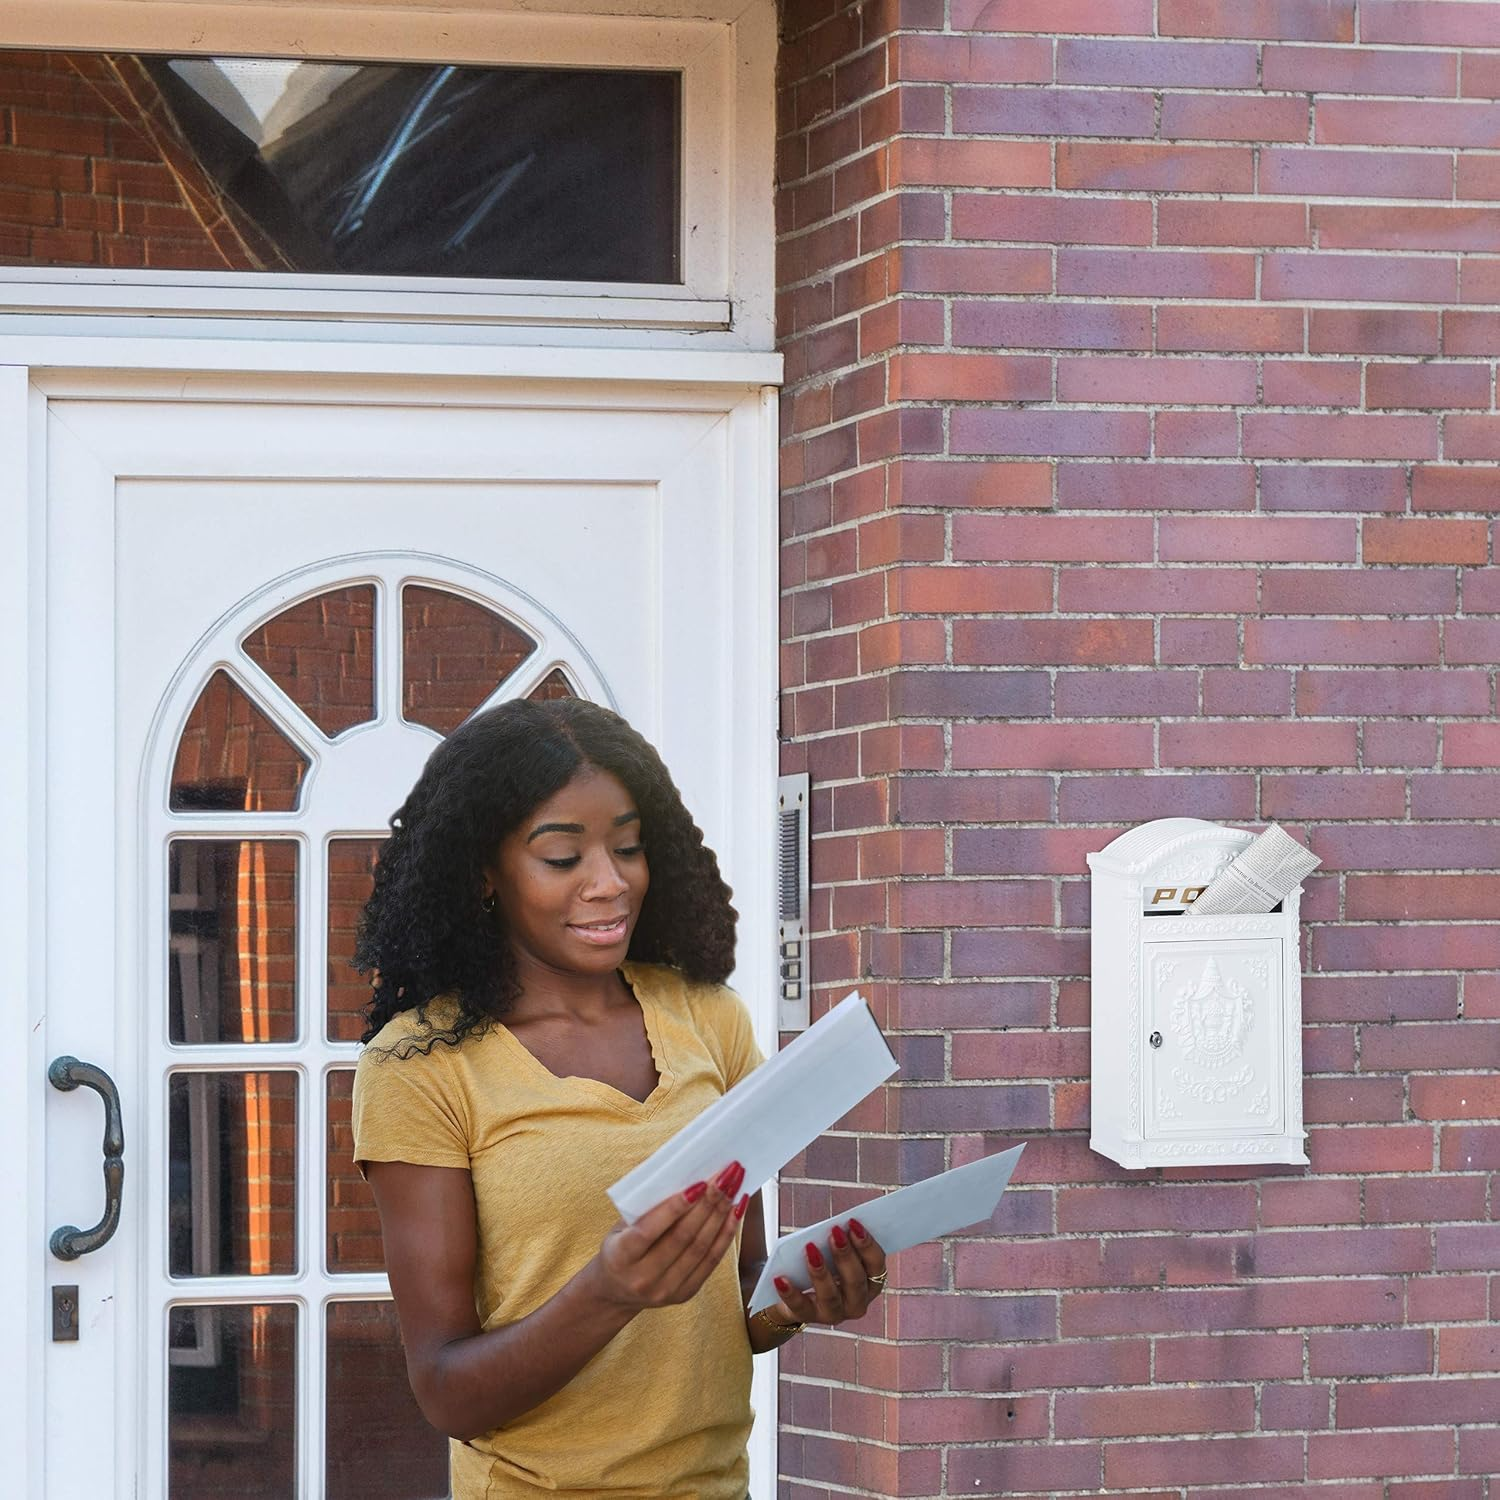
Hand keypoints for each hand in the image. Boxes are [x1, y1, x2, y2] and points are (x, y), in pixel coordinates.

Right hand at [590, 1162, 746, 1312]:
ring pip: (701, 1248)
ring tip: (735, 1187)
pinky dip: (726, 1234)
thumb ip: (644, 1207)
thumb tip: (678, 1173)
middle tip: (726, 1176)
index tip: (699, 1184)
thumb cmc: (618, 1248)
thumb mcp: (619, 1228)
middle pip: (683, 1237)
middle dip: (709, 1203)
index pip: (650, 1230)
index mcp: (620, 1257)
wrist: (615, 1292)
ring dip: (722, 1214)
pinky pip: (711, 1261)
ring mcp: (666, 1289)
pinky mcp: (685, 1293)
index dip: (676, 1207)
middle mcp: (644, 1278)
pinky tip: (736, 1212)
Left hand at [769, 1217, 886, 1327]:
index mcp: (870, 1283)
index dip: (867, 1244)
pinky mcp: (810, 1317)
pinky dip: (790, 1292)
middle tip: (834, 1233)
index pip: (876, 1265)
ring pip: (831, 1296)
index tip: (853, 1223)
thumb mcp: (833, 1252)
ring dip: (821, 1272)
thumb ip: (837, 1242)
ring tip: (811, 1250)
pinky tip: (781, 1279)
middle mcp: (857, 1302)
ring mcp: (835, 1313)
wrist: (795, 1294)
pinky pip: (800, 1306)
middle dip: (845, 1255)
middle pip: (856, 1281)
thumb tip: (834, 1228)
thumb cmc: (822, 1265)